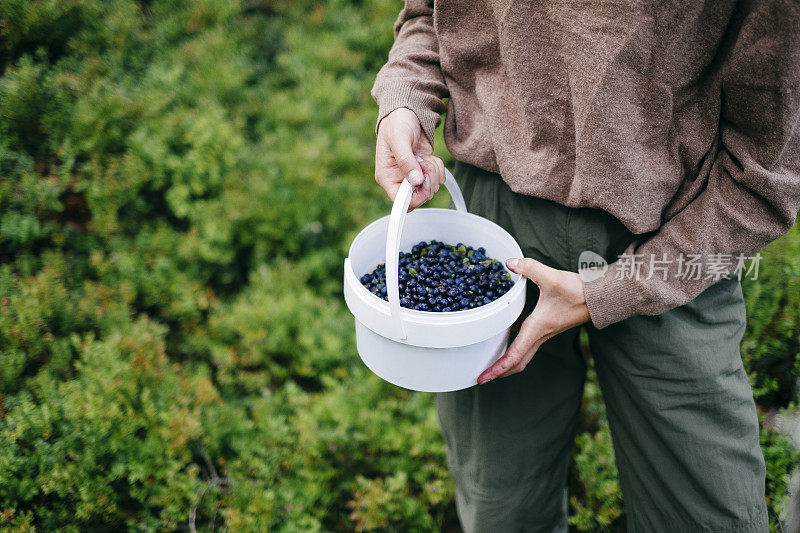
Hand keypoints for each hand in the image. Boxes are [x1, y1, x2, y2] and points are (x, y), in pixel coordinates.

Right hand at [375, 107, 444, 209]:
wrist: (407, 113)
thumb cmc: (397, 123)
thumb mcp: (399, 139)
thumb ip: (406, 161)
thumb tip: (416, 181)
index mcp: (387, 177)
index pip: (400, 202)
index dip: (415, 197)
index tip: (423, 183)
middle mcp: (398, 180)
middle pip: (418, 197)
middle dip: (427, 181)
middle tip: (425, 164)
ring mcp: (412, 177)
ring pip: (430, 189)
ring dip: (434, 173)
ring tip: (426, 158)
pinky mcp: (423, 172)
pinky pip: (437, 180)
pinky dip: (438, 169)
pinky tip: (430, 158)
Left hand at [477, 258, 589, 383]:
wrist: (601, 296)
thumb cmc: (578, 291)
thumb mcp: (551, 277)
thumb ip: (529, 268)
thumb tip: (510, 263)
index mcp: (537, 329)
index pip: (514, 356)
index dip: (497, 369)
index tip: (482, 379)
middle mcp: (540, 335)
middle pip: (518, 362)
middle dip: (500, 372)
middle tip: (483, 377)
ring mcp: (546, 333)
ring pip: (524, 354)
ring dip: (508, 360)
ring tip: (492, 360)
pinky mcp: (549, 326)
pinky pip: (529, 342)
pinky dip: (516, 345)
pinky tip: (508, 332)